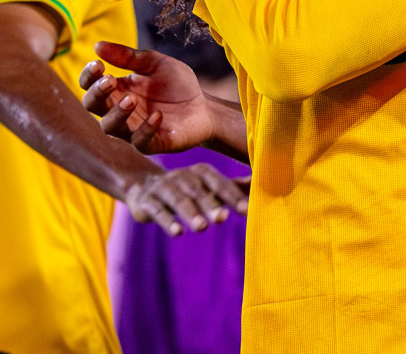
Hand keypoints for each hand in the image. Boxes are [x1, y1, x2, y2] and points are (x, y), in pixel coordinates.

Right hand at [81, 43, 216, 154]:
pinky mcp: (151, 143)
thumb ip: (128, 56)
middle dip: (97, 93)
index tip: (98, 64)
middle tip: (110, 80)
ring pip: (110, 127)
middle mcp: (119, 110)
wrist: (204, 107)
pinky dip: (145, 129)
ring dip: (117, 113)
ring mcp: (133, 129)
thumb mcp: (155, 63)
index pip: (90, 86)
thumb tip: (97, 46)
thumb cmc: (177, 86)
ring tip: (131, 99)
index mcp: (118, 89)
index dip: (88, 76)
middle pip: (93, 106)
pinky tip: (157, 116)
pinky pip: (139, 141)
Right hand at [122, 163, 248, 235]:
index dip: (232, 196)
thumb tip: (261, 183)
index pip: (219, 183)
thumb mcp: (209, 186)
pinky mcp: (145, 201)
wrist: (144, 186)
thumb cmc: (187, 188)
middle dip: (210, 204)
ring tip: (202, 227)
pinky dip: (167, 221)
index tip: (247, 210)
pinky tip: (177, 233)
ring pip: (178, 200)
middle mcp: (182, 176)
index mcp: (201, 172)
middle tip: (222, 218)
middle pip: (198, 191)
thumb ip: (234, 187)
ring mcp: (163, 187)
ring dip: (190, 213)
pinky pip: (157, 210)